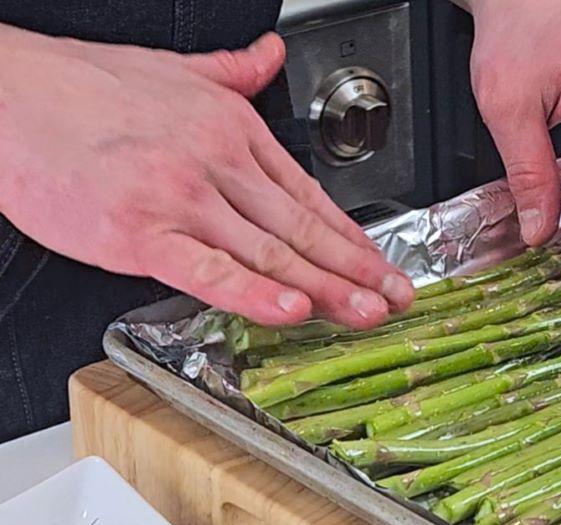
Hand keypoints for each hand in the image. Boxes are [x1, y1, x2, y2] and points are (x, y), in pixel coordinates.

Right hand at [0, 26, 411, 326]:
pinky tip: (290, 310)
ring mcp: (181, 198)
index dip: (351, 236)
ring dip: (326, 287)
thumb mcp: (174, 70)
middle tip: (396, 298)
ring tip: (366, 311)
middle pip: (301, 227)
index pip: (307, 194)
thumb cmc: (80, 86)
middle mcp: (216, 162)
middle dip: (356, 268)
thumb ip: (232, 71)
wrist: (4, 91)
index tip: (383, 264)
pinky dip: (253, 292)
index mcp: (230, 128)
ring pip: (269, 251)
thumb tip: (269, 53)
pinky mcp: (139, 232)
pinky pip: (208, 269)